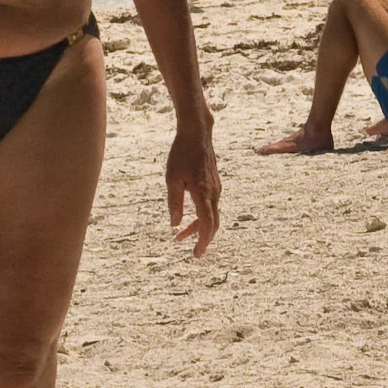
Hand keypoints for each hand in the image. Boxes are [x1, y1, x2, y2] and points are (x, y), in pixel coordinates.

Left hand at [166, 121, 220, 256]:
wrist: (197, 133)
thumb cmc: (182, 154)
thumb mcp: (172, 179)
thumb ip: (174, 203)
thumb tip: (174, 224)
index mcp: (203, 193)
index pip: (206, 224)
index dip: (202, 241)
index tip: (197, 254)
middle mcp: (214, 193)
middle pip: (213, 223)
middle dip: (203, 238)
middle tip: (193, 251)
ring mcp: (216, 188)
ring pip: (213, 215)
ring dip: (200, 227)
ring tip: (182, 234)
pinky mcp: (215, 183)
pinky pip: (212, 205)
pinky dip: (203, 215)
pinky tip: (190, 215)